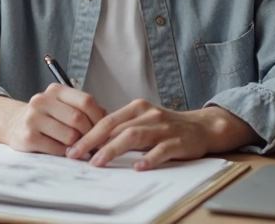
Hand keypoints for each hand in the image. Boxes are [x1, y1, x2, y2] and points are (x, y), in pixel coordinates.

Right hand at [3, 84, 106, 155]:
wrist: (15, 126)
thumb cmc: (49, 119)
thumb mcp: (65, 108)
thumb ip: (87, 112)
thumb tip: (111, 126)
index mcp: (56, 90)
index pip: (86, 101)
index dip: (99, 119)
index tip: (106, 131)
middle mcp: (42, 100)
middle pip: (78, 119)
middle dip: (91, 135)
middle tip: (97, 145)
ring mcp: (33, 118)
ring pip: (70, 135)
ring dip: (79, 146)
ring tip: (82, 150)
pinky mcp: (28, 136)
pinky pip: (57, 149)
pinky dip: (67, 154)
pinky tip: (68, 154)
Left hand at [66, 100, 256, 170]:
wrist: (202, 127)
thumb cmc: (167, 126)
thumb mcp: (143, 120)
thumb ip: (122, 128)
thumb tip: (92, 143)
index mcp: (137, 107)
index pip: (106, 120)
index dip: (88, 134)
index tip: (72, 148)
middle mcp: (148, 114)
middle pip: (116, 127)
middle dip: (94, 142)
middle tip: (78, 156)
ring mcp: (163, 127)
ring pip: (134, 136)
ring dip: (113, 149)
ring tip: (99, 162)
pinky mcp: (178, 141)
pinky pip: (161, 150)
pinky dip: (149, 158)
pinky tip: (138, 167)